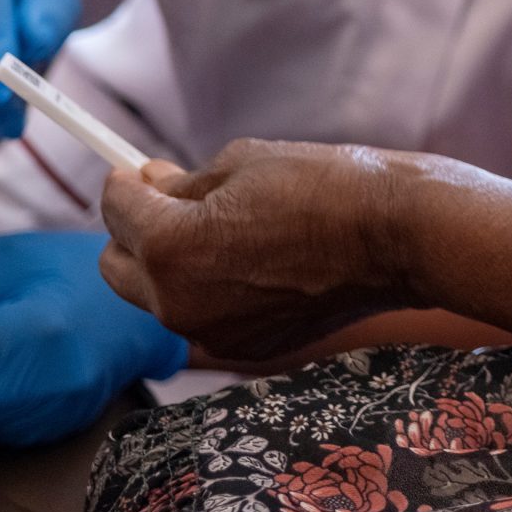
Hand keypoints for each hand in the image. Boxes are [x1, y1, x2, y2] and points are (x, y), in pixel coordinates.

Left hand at [98, 140, 418, 365]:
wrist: (395, 236)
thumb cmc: (327, 186)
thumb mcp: (242, 161)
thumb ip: (183, 184)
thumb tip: (151, 188)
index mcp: (170, 247)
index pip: (116, 210)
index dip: (125, 184)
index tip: (138, 172)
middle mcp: (177, 302)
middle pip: (118, 267)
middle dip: (135, 232)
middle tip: (172, 202)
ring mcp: (212, 333)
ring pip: (161, 295)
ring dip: (174, 264)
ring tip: (229, 230)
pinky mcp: (246, 349)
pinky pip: (206, 315)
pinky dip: (215, 290)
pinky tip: (259, 261)